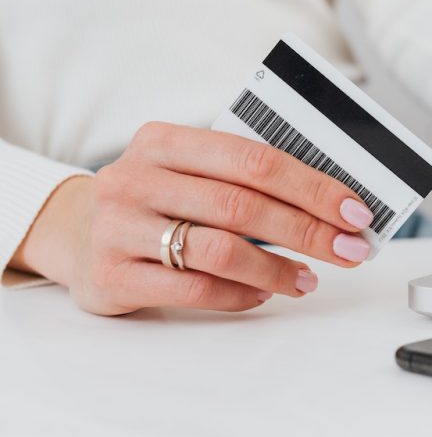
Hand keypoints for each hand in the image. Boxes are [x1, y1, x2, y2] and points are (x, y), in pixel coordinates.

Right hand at [10, 122, 375, 314]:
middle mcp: (137, 178)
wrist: (73, 232)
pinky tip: (262, 294)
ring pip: (219, 249)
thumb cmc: (154, 200)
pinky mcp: (113, 276)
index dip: (312, 187)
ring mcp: (119, 228)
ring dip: (277, 269)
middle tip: (349, 250)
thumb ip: (244, 179)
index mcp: (163, 140)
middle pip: (242, 205)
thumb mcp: (186, 171)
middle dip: (308, 231)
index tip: (354, 212)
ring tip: (307, 280)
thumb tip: (330, 205)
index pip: (254, 159)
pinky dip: (240, 295)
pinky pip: (194, 289)